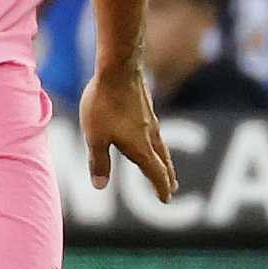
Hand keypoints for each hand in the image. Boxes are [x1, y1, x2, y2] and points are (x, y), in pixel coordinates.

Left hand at [79, 59, 176, 199]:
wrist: (118, 68)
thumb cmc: (104, 104)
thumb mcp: (94, 137)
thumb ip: (98, 162)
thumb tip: (99, 186)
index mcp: (140, 147)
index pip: (155, 173)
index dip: (160, 188)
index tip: (166, 200)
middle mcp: (150, 135)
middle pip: (163, 161)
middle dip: (167, 176)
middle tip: (173, 188)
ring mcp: (150, 120)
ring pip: (161, 145)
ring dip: (164, 160)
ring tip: (166, 165)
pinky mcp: (145, 106)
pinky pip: (155, 131)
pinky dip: (157, 143)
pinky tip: (151, 136)